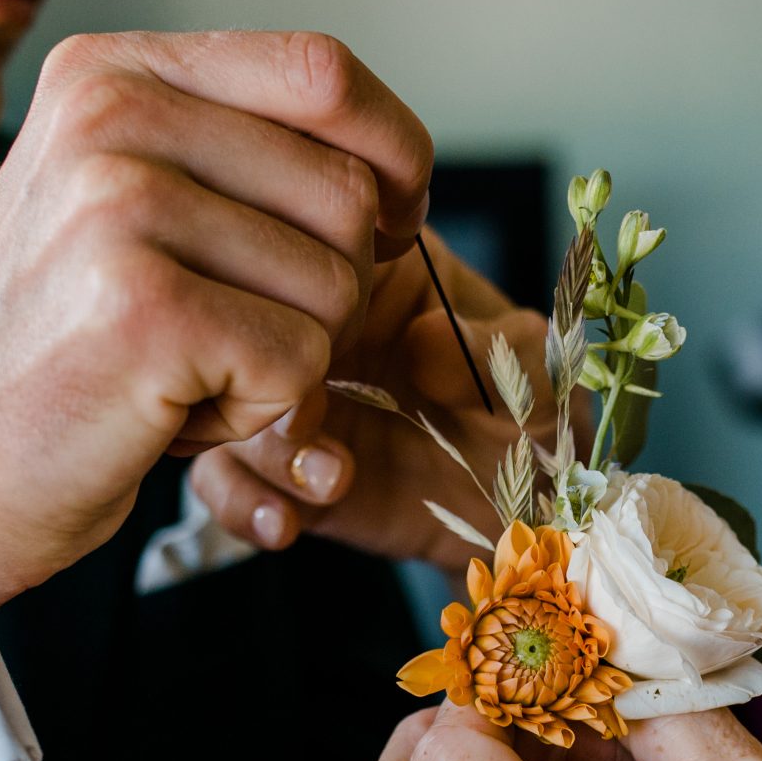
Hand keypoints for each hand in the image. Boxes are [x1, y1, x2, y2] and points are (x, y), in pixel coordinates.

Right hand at [0, 30, 431, 638]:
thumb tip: (397, 167)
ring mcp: (121, 205)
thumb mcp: (121, 205)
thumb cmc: (53, 354)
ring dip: (290, 361)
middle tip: (228, 337)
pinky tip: (170, 413)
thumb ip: (234, 155)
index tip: (391, 224)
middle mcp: (110, 114)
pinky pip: (302, 362)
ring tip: (181, 372)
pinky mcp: (144, 307)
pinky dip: (260, 414)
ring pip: (338, 284)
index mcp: (111, 71)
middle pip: (349, 190)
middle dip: (330, 289)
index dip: (392, 154)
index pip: (321, 70)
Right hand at [185, 232, 553, 569]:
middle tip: (312, 421)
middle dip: (266, 371)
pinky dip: (241, 504)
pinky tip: (286, 525)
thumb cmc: (532, 414)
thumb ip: (501, 350)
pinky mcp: (278, 470)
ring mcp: (289, 398)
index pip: (310, 235)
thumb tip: (426, 343)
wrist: (527, 516)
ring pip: (221, 398)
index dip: (312, 278)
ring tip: (330, 480)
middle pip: (245, 317)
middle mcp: (315, 326)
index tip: (341, 331)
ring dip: (259, 446)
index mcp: (376, 267)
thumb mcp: (540, 373)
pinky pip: (222, 479)